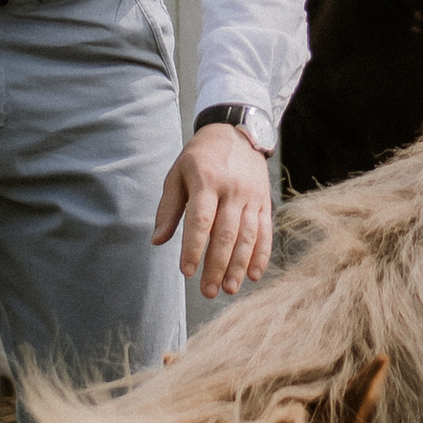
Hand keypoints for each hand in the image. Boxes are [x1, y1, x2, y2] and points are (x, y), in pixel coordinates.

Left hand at [155, 121, 273, 298]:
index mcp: (206, 180)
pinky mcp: (265, 201)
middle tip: (208, 292)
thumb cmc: (200, 156)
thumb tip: (158, 241)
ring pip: (247, 236)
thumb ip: (169, 208)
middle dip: (217, 266)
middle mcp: (232, 189)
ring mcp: (252, 195)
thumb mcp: (178, 174)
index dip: (193, 247)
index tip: (186, 271)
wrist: (237, 130)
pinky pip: (265, 231)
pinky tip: (253, 275)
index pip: (201, 219)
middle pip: (226, 233)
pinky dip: (260, 255)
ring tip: (229, 289)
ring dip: (238, 266)